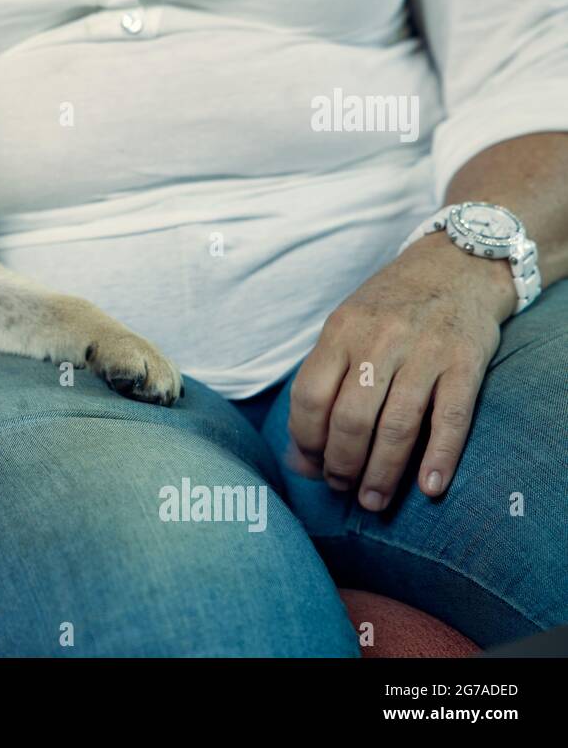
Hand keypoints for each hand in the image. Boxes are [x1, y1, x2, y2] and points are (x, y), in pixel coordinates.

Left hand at [287, 231, 515, 509]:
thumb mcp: (347, 327)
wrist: (458, 264)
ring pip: (396, 425)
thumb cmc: (391, 307)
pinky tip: (430, 488)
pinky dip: (440, 457)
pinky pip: (451, 417)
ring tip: (374, 500)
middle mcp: (379, 339)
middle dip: (341, 464)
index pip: (309, 396)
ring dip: (382, 472)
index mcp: (341, 330)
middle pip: (349, 418)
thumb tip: (298, 458)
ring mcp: (425, 351)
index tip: (311, 464)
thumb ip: (322, 383)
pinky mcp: (467, 361)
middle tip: (341, 487)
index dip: (306, 439)